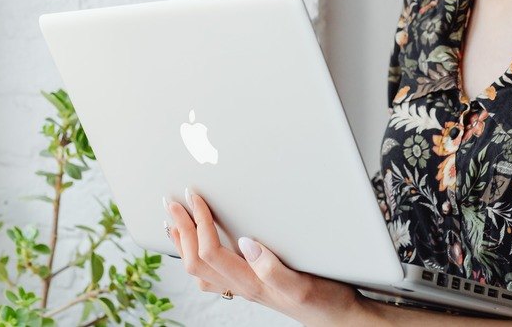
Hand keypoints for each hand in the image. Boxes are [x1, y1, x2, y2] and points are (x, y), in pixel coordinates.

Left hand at [164, 189, 378, 326]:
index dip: (199, 223)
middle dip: (181, 230)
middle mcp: (243, 286)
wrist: (339, 317)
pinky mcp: (252, 286)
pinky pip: (212, 273)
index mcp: (251, 283)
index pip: (211, 251)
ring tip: (174, 222)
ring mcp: (245, 288)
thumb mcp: (303, 283)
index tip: (195, 197)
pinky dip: (196, 255)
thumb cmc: (325, 301)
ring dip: (182, 243)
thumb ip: (273, 268)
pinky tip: (198, 246)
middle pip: (195, 261)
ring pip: (199, 269)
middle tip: (171, 203)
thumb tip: (246, 243)